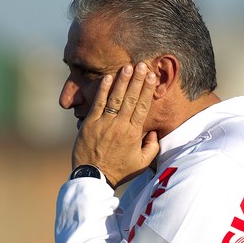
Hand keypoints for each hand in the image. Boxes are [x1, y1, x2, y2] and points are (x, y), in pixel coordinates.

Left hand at [72, 63, 158, 188]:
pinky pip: (98, 104)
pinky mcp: (89, 124)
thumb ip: (152, 147)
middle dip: (137, 80)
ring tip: (127, 67)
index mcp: (134, 133)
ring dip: (121, 81)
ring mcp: (104, 124)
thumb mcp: (142, 163)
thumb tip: (154, 132)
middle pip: (130, 98)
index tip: (151, 76)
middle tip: (142, 64)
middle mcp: (120, 126)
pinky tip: (108, 78)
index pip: (142, 106)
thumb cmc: (119, 171)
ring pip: (115, 98)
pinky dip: (103, 90)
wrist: (94, 178)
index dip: (147, 90)